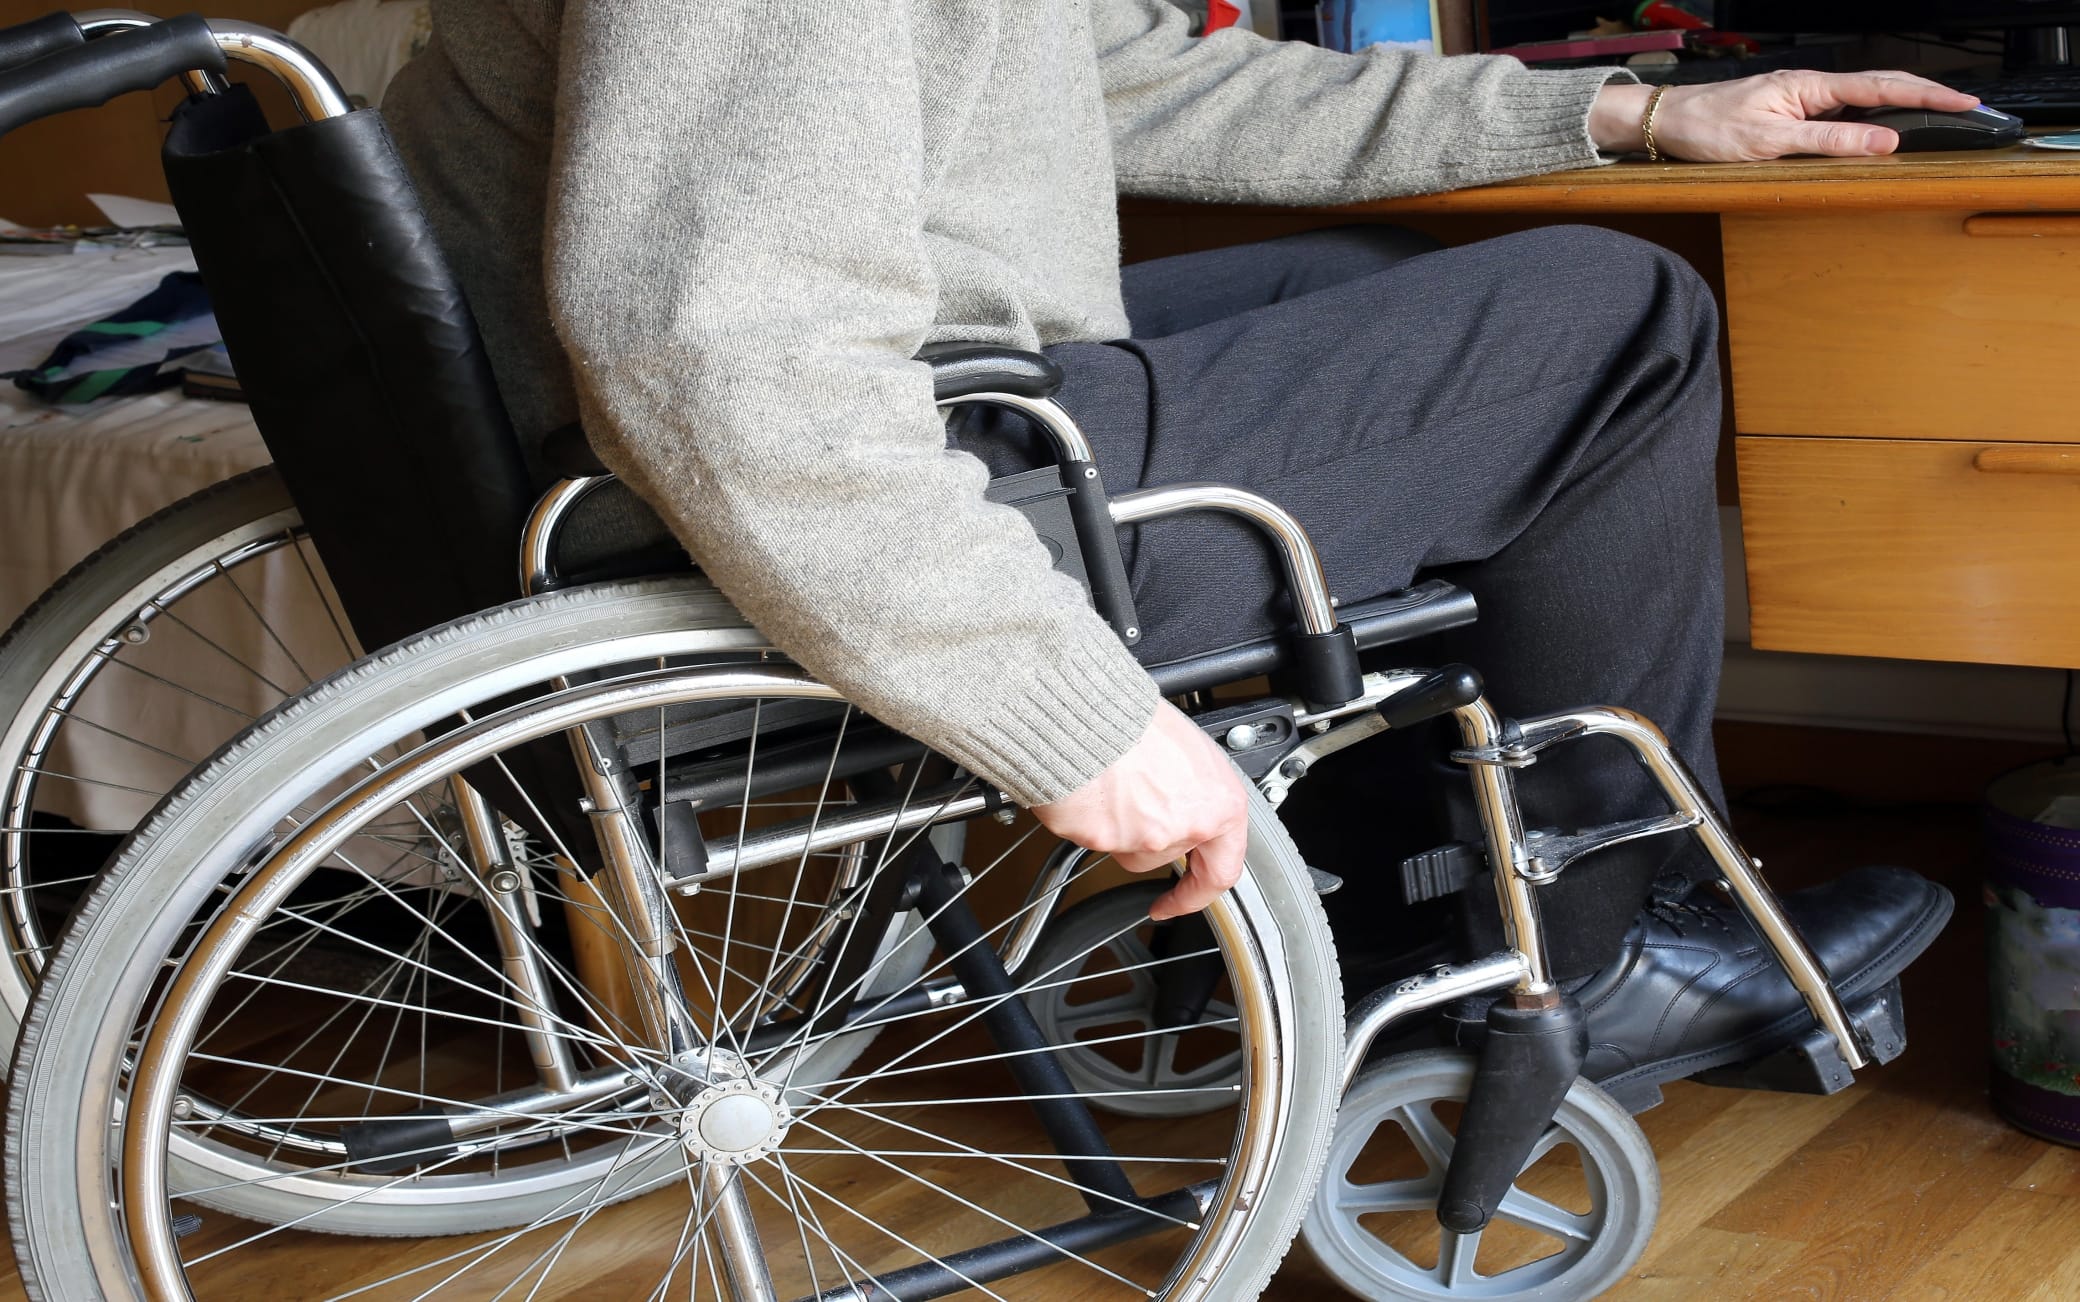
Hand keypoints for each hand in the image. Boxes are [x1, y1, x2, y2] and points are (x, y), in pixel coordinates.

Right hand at [1032, 701, 1248, 920]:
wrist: (1086, 712)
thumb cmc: (1133, 719)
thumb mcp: (1186, 750)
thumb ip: (1193, 788)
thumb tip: (1184, 795)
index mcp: (1220, 804)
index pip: (1222, 870)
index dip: (1199, 891)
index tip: (1183, 899)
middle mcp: (1187, 827)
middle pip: (1167, 854)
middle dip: (1149, 840)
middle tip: (1136, 822)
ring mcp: (1146, 838)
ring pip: (1132, 849)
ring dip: (1121, 827)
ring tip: (1112, 783)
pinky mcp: (1107, 842)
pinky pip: (1099, 839)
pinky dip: (1092, 820)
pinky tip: (1091, 790)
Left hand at [1588, 71, 1982, 161]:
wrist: (1668, 122)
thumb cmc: (1708, 128)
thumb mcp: (1771, 142)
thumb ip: (1829, 141)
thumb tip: (1883, 141)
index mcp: (1811, 88)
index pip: (1882, 88)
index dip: (1927, 96)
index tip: (1964, 102)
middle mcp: (1810, 88)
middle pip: (1880, 86)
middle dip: (1926, 96)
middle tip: (1965, 108)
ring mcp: (1801, 99)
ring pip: (1861, 99)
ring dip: (1900, 105)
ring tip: (1937, 116)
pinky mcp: (1789, 112)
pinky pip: (1839, 112)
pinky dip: (1868, 117)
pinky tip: (1878, 128)